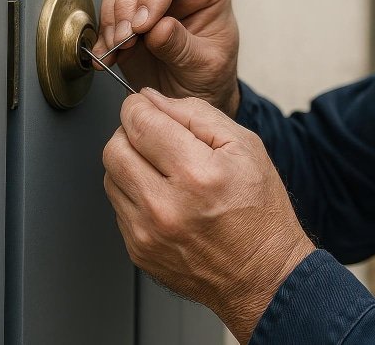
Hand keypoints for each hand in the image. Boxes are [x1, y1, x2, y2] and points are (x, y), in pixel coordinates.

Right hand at [93, 0, 240, 114]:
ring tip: (120, 47)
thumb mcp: (205, 66)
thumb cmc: (210, 77)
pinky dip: (102, 35)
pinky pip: (106, 12)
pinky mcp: (129, 18)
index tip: (145, 22)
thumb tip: (158, 28)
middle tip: (128, 36)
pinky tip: (108, 55)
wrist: (192, 99)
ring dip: (113, 18)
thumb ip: (182, 46)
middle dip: (128, 1)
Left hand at [103, 89, 315, 342]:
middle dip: (130, 132)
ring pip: (110, 176)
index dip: (139, 105)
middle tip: (154, 135)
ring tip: (163, 168)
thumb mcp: (246, 146)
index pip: (140, 122)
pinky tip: (164, 196)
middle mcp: (166, 206)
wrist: (264, 274)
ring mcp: (147, 233)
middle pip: (114, 148)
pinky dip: (135, 193)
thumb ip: (196, 114)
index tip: (146, 105)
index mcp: (197, 174)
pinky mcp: (138, 251)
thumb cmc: (260, 212)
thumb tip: (152, 99)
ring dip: (130, 162)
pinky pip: (118, 206)